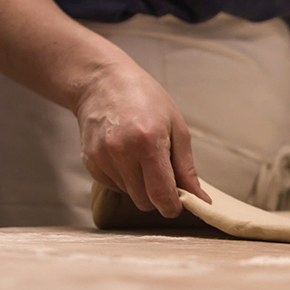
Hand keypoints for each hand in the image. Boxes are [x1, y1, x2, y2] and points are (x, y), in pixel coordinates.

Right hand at [73, 59, 211, 216]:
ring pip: (129, 195)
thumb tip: (200, 200)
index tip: (178, 205)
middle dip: (157, 196)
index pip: (161, 194)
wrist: (103, 83)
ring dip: (140, 186)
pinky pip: (113, 186)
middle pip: (144, 201)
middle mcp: (122, 152)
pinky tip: (125, 155)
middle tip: (162, 173)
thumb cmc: (146, 100)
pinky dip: (124, 179)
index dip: (172, 207)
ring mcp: (102, 158)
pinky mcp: (90, 162)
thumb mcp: (176, 127)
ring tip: (141, 156)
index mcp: (149, 142)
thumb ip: (187, 168)